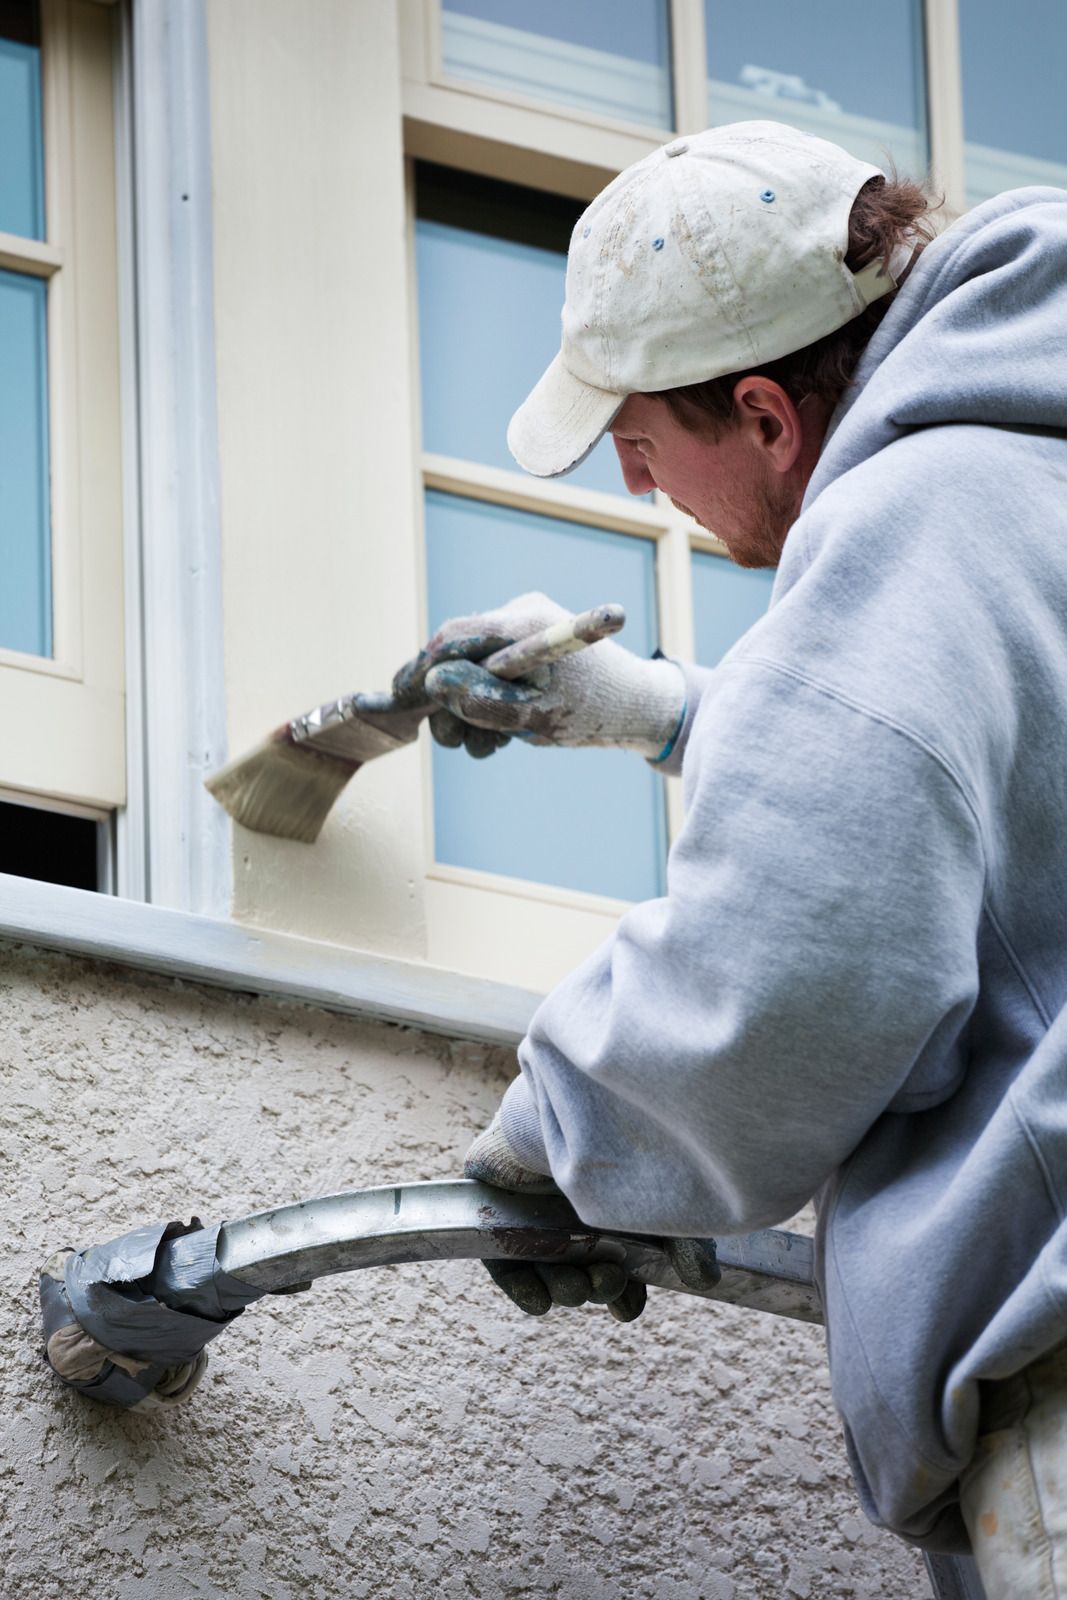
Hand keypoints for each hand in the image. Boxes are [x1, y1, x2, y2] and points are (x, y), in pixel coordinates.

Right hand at [392, 593, 685, 760]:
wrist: (638, 708)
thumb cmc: (593, 712)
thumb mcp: (532, 715)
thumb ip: (482, 701)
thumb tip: (434, 684)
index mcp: (523, 621)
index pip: (452, 637)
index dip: (422, 669)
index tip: (400, 698)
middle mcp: (520, 615)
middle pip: (458, 655)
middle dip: (452, 702)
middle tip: (456, 742)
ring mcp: (523, 629)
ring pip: (472, 670)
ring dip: (472, 712)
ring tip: (491, 745)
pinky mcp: (526, 646)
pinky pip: (490, 672)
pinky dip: (490, 705)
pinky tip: (506, 733)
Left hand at [464, 1116, 719, 1321]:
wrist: (588, 1092)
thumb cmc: (635, 1134)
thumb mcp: (669, 1195)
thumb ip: (686, 1239)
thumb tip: (706, 1281)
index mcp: (612, 1198)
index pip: (615, 1256)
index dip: (622, 1292)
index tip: (628, 1309)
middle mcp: (572, 1199)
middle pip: (580, 1261)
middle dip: (595, 1285)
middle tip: (606, 1283)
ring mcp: (534, 1196)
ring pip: (543, 1260)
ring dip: (563, 1287)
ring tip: (577, 1288)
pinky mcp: (495, 1192)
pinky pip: (500, 1250)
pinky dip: (518, 1281)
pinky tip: (539, 1301)